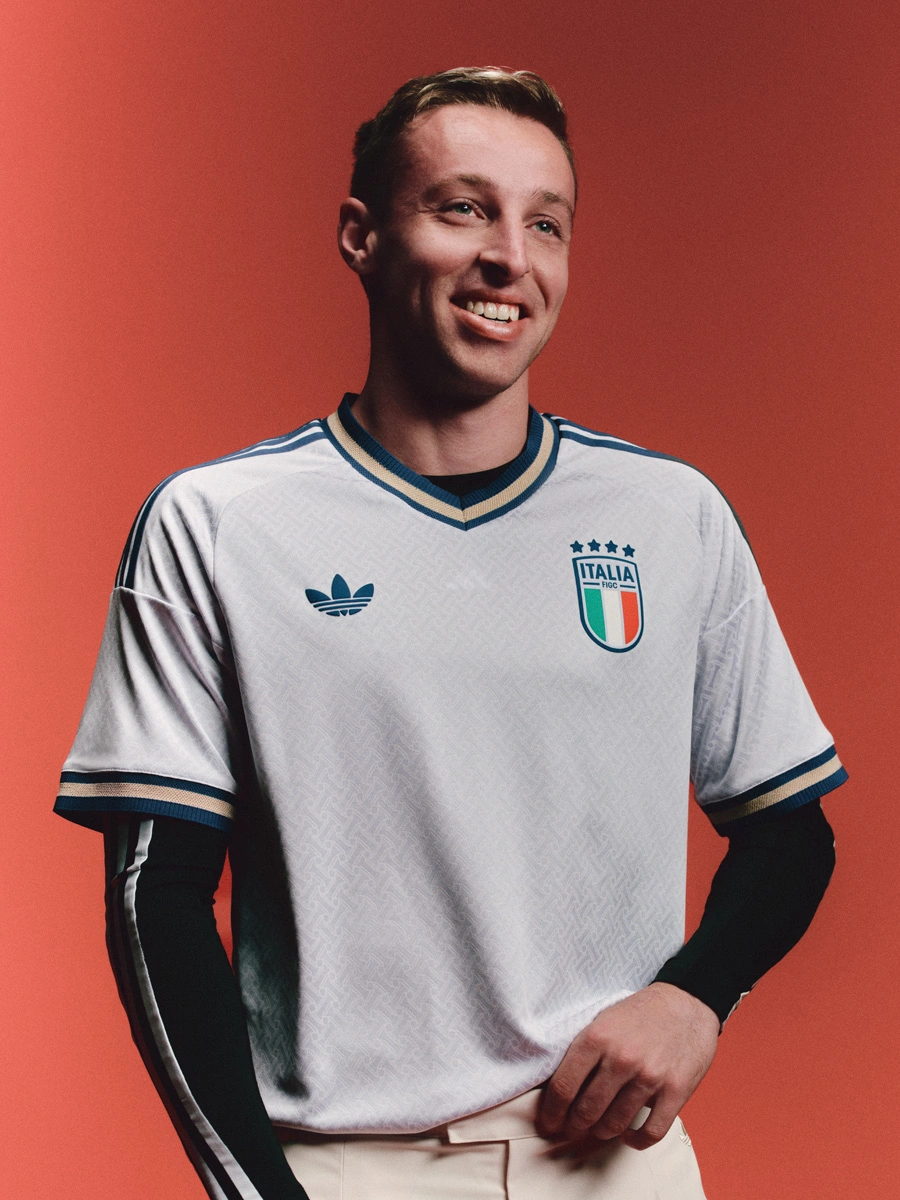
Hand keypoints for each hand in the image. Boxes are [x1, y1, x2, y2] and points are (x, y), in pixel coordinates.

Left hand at [537, 983, 718, 1150]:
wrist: (686, 1002)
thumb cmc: (639, 1013)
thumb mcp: (603, 1020)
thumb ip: (583, 1052)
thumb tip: (561, 1091)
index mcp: (597, 1038)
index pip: (563, 1087)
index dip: (551, 1112)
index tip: (548, 1122)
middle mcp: (621, 1059)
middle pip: (586, 1111)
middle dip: (574, 1126)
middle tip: (571, 1129)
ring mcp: (650, 1077)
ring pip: (615, 1124)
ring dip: (602, 1132)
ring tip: (598, 1128)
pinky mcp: (676, 1091)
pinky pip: (651, 1132)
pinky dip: (636, 1141)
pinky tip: (629, 1135)